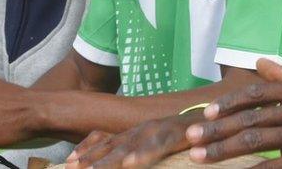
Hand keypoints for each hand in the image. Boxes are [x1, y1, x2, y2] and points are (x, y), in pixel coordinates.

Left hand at [64, 111, 203, 168]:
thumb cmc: (183, 135)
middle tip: (73, 168)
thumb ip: (137, 151)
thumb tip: (123, 162)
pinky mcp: (174, 135)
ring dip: (110, 161)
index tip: (69, 161)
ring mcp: (156, 131)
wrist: (212, 118)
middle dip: (91, 158)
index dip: (88, 150)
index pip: (106, 140)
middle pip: (111, 146)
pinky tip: (130, 164)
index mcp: (135, 133)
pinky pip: (156, 147)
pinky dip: (142, 155)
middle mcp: (142, 130)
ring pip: (129, 148)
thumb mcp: (155, 144)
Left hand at [185, 59, 281, 168]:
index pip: (257, 93)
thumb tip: (259, 61)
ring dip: (224, 149)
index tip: (205, 113)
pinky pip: (274, 167)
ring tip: (200, 156)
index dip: (228, 103)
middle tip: (191, 138)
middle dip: (216, 129)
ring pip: (257, 141)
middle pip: (251, 118)